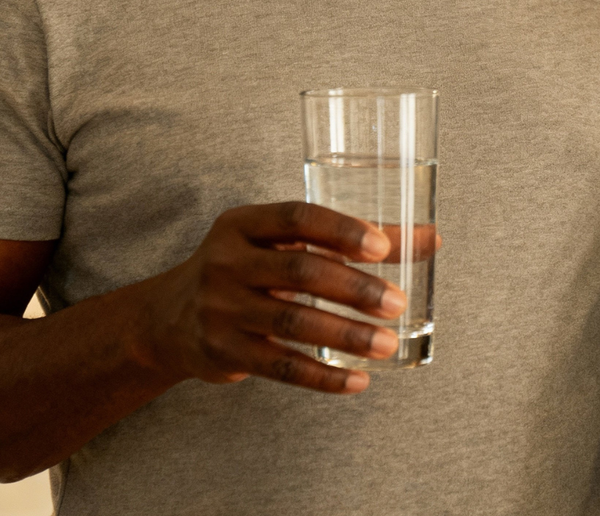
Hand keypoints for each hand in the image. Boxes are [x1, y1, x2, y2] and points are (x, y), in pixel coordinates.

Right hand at [135, 202, 406, 393]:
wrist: (168, 317)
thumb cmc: (248, 267)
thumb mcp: (283, 243)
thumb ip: (351, 239)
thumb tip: (431, 238)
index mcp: (244, 224)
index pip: (297, 218)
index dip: (342, 230)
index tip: (383, 246)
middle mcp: (226, 261)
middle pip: (299, 272)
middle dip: (354, 288)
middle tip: (397, 302)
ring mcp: (220, 309)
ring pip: (291, 322)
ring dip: (346, 334)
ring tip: (388, 343)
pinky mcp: (222, 352)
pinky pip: (278, 367)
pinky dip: (322, 376)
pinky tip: (357, 380)